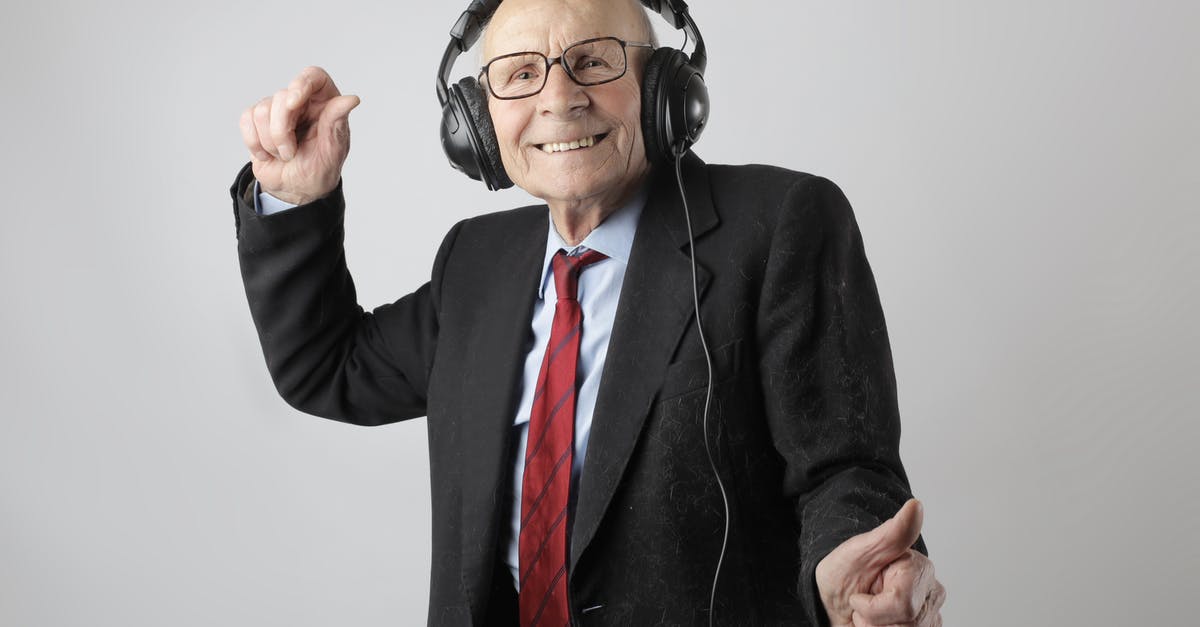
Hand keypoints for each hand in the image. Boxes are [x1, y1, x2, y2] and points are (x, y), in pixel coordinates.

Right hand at [238, 66, 361, 204]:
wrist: (296, 189)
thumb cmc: (319, 169)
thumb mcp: (333, 151)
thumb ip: (337, 123)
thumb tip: (352, 99)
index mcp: (325, 103)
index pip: (314, 76)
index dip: (301, 84)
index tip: (293, 104)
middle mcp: (302, 101)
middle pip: (282, 96)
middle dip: (282, 131)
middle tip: (291, 153)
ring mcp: (277, 109)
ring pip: (262, 110)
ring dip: (270, 141)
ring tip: (284, 155)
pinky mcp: (257, 119)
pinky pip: (247, 119)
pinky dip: (255, 142)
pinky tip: (267, 154)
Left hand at [815, 499, 945, 626]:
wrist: (835, 597)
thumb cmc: (845, 572)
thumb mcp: (859, 551)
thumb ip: (892, 533)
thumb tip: (916, 505)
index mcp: (920, 568)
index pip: (901, 605)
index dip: (870, 607)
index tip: (857, 596)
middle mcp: (932, 592)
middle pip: (906, 626)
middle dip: (873, 622)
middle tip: (862, 606)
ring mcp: (931, 616)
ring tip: (868, 617)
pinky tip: (880, 626)